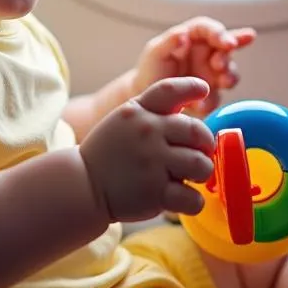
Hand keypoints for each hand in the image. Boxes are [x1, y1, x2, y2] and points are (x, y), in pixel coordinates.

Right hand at [79, 77, 215, 222]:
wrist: (83, 185)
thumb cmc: (109, 154)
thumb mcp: (123, 121)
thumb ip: (153, 112)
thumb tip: (190, 109)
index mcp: (138, 112)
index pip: (170, 90)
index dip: (192, 86)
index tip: (204, 90)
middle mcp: (147, 132)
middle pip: (198, 132)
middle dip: (205, 145)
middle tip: (198, 154)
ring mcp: (152, 163)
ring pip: (202, 165)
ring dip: (201, 173)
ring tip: (188, 177)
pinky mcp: (155, 193)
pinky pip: (193, 198)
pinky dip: (192, 201)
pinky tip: (181, 198)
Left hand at [133, 17, 255, 116]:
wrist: (149, 98)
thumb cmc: (152, 68)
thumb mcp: (155, 52)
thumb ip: (169, 41)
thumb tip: (183, 33)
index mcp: (194, 37)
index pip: (210, 29)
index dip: (221, 34)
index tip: (227, 43)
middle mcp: (207, 54)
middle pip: (226, 51)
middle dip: (226, 57)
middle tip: (218, 65)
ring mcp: (211, 74)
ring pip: (230, 73)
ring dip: (229, 77)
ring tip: (224, 82)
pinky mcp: (211, 95)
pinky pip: (217, 98)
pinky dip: (212, 101)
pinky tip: (200, 106)